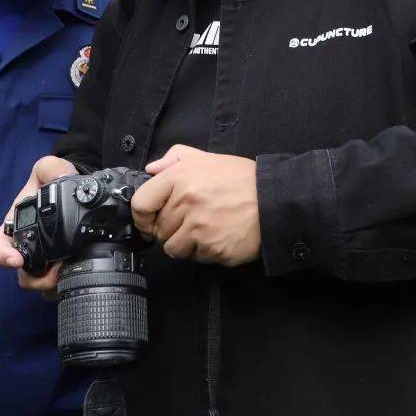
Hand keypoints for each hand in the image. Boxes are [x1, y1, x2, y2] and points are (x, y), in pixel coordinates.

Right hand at [0, 155, 77, 295]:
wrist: (76, 193)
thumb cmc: (56, 182)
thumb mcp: (50, 169)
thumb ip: (49, 168)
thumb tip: (52, 176)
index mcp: (16, 228)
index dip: (3, 257)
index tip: (16, 260)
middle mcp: (26, 248)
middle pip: (22, 275)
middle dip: (36, 278)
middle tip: (54, 271)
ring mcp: (43, 262)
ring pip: (41, 285)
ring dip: (52, 284)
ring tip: (68, 270)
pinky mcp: (60, 269)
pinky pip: (57, 287)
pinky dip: (64, 285)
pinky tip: (77, 272)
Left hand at [132, 144, 260, 265]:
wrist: (275, 201)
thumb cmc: (242, 180)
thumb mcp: (207, 158)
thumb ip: (175, 158)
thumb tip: (151, 170)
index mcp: (180, 177)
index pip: (141, 203)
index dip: (142, 214)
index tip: (148, 218)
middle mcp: (186, 202)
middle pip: (157, 229)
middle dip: (170, 227)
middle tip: (190, 219)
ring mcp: (199, 228)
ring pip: (172, 247)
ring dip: (184, 242)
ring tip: (204, 228)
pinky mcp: (212, 249)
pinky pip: (194, 257)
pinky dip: (203, 251)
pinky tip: (217, 236)